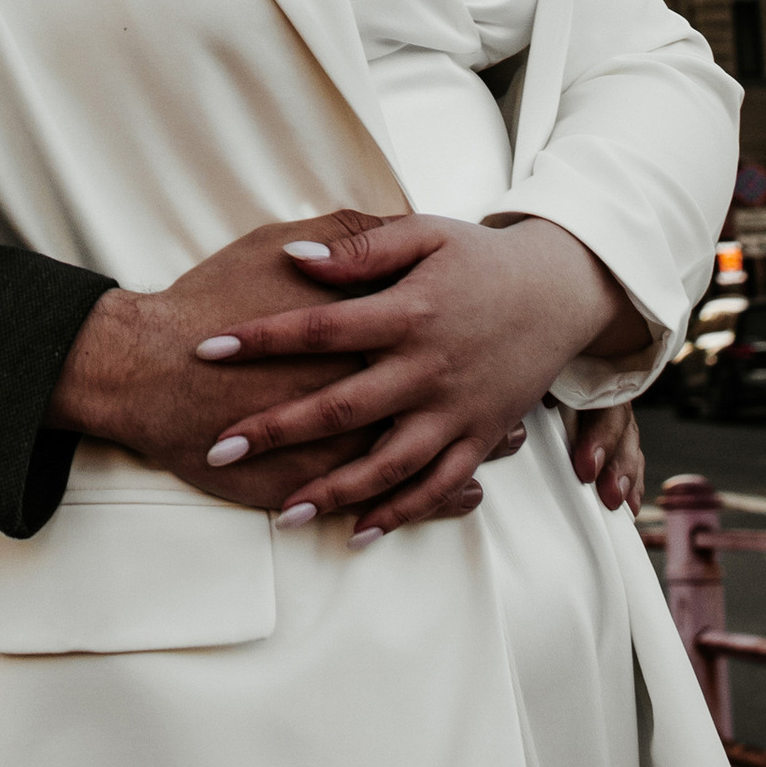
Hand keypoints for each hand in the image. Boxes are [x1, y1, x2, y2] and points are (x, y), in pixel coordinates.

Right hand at [50, 211, 514, 526]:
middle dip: (481, 405)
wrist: (148, 367)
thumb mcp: (272, 244)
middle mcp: (358, 388)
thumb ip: (340, 238)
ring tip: (506, 455)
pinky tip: (458, 499)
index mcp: (356, 327)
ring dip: (468, 458)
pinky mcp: (308, 481)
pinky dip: (425, 504)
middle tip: (524, 414)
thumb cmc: (208, 300)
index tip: (502, 335)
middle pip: (436, 399)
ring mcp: (335, 443)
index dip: (466, 333)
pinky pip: (380, 499)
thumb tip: (386, 233)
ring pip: (422, 457)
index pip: (423, 332)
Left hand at [197, 213, 646, 535]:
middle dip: (275, 430)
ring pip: (388, 464)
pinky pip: (438, 487)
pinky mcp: (480, 438)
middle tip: (218, 449)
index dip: (261, 339)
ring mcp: (456, 410)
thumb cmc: (479, 257)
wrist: (559, 290)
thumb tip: (296, 258)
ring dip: (334, 492)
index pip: (319, 328)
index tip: (207, 350)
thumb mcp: (424, 233)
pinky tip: (358, 533)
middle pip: (340, 406)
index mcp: (408, 312)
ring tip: (281, 514)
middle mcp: (429, 368)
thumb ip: (360, 247)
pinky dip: (400, 514)